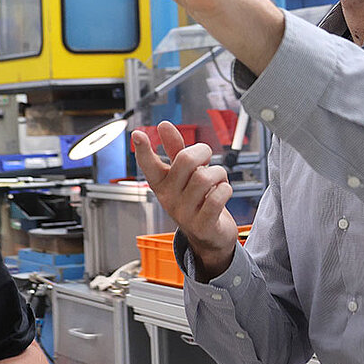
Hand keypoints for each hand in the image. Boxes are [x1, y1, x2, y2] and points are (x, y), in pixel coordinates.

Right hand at [133, 120, 239, 279]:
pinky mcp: (202, 225)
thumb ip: (174, 149)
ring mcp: (184, 213)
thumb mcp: (184, 174)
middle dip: (202, 152)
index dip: (143, 149)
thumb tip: (162, 125)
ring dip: (219, 173)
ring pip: (205, 177)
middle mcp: (169, 198)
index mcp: (161, 183)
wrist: (210, 237)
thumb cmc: (197, 199)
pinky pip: (217, 197)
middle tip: (207, 156)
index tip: (137, 135)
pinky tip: (222, 192)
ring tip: (217, 180)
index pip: (148, 165)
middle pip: (186, 160)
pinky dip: (225, 189)